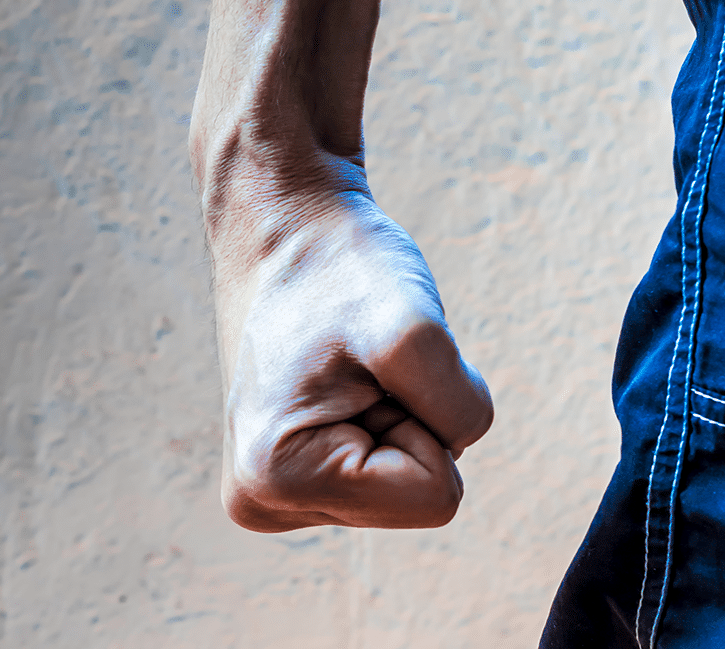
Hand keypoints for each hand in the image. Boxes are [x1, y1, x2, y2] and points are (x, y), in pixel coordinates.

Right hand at [214, 196, 493, 531]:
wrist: (285, 223)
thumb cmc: (341, 266)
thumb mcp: (413, 329)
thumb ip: (459, 407)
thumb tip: (458, 443)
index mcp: (277, 480)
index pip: (436, 497)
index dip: (428, 419)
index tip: (373, 367)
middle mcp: (266, 502)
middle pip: (422, 495)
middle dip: (415, 418)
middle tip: (362, 361)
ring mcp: (278, 492)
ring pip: (411, 480)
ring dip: (403, 412)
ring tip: (349, 363)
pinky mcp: (297, 472)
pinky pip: (394, 468)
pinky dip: (391, 413)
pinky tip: (343, 373)